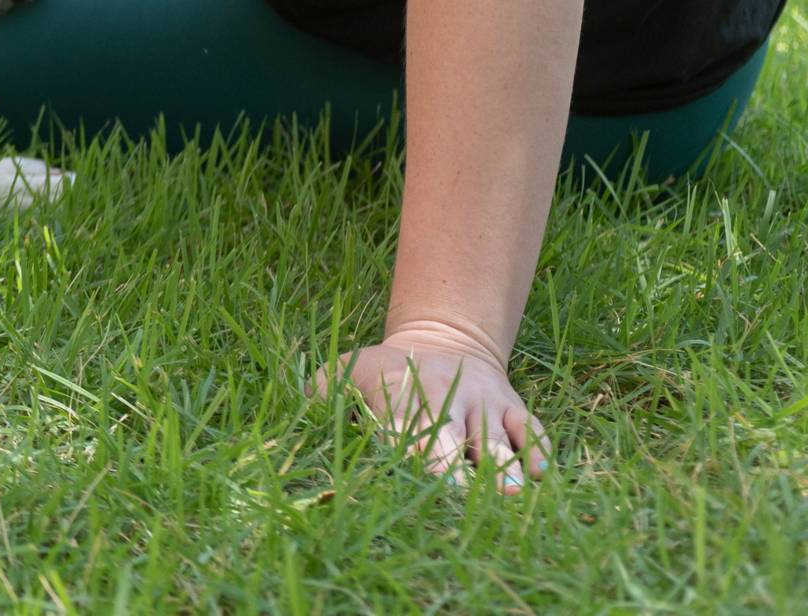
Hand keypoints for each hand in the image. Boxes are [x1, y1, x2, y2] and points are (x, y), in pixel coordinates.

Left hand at [316, 328, 546, 488]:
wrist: (444, 338)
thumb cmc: (386, 372)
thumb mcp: (347, 369)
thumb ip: (319, 392)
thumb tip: (295, 414)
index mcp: (402, 402)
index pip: (403, 433)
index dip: (408, 459)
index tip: (411, 483)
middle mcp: (445, 405)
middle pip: (452, 442)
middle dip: (455, 470)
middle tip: (461, 496)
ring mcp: (483, 405)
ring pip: (495, 439)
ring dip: (502, 466)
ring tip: (512, 492)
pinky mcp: (512, 407)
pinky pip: (532, 430)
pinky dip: (538, 451)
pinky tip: (541, 475)